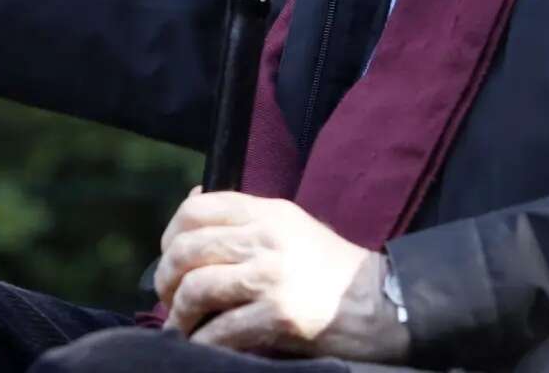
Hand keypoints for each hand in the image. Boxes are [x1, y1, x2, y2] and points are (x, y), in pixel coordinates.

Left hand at [154, 190, 409, 361]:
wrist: (381, 303)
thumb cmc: (331, 269)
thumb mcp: (290, 225)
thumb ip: (245, 218)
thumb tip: (191, 203)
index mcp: (267, 212)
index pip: (195, 210)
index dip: (170, 236)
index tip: (169, 259)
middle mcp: (266, 239)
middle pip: (188, 250)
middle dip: (167, 280)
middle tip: (169, 298)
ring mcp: (272, 277)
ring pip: (196, 290)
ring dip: (180, 313)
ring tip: (182, 325)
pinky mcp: (279, 316)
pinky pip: (220, 331)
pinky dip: (202, 341)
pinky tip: (202, 344)